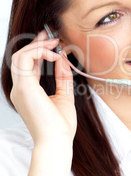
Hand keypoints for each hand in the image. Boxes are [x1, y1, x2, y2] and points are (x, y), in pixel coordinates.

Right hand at [10, 29, 76, 145]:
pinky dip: (38, 52)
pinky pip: (24, 60)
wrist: (57, 141)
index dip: (40, 51)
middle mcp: (21, 89)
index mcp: (29, 92)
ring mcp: (20, 88)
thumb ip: (63, 76)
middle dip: (37, 43)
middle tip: (51, 34)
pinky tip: (53, 54)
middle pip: (23, 58)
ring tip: (54, 41)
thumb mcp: (65, 95)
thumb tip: (63, 57)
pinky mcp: (23, 87)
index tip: (54, 42)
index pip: (30, 66)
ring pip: (19, 56)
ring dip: (36, 46)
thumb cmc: (60, 126)